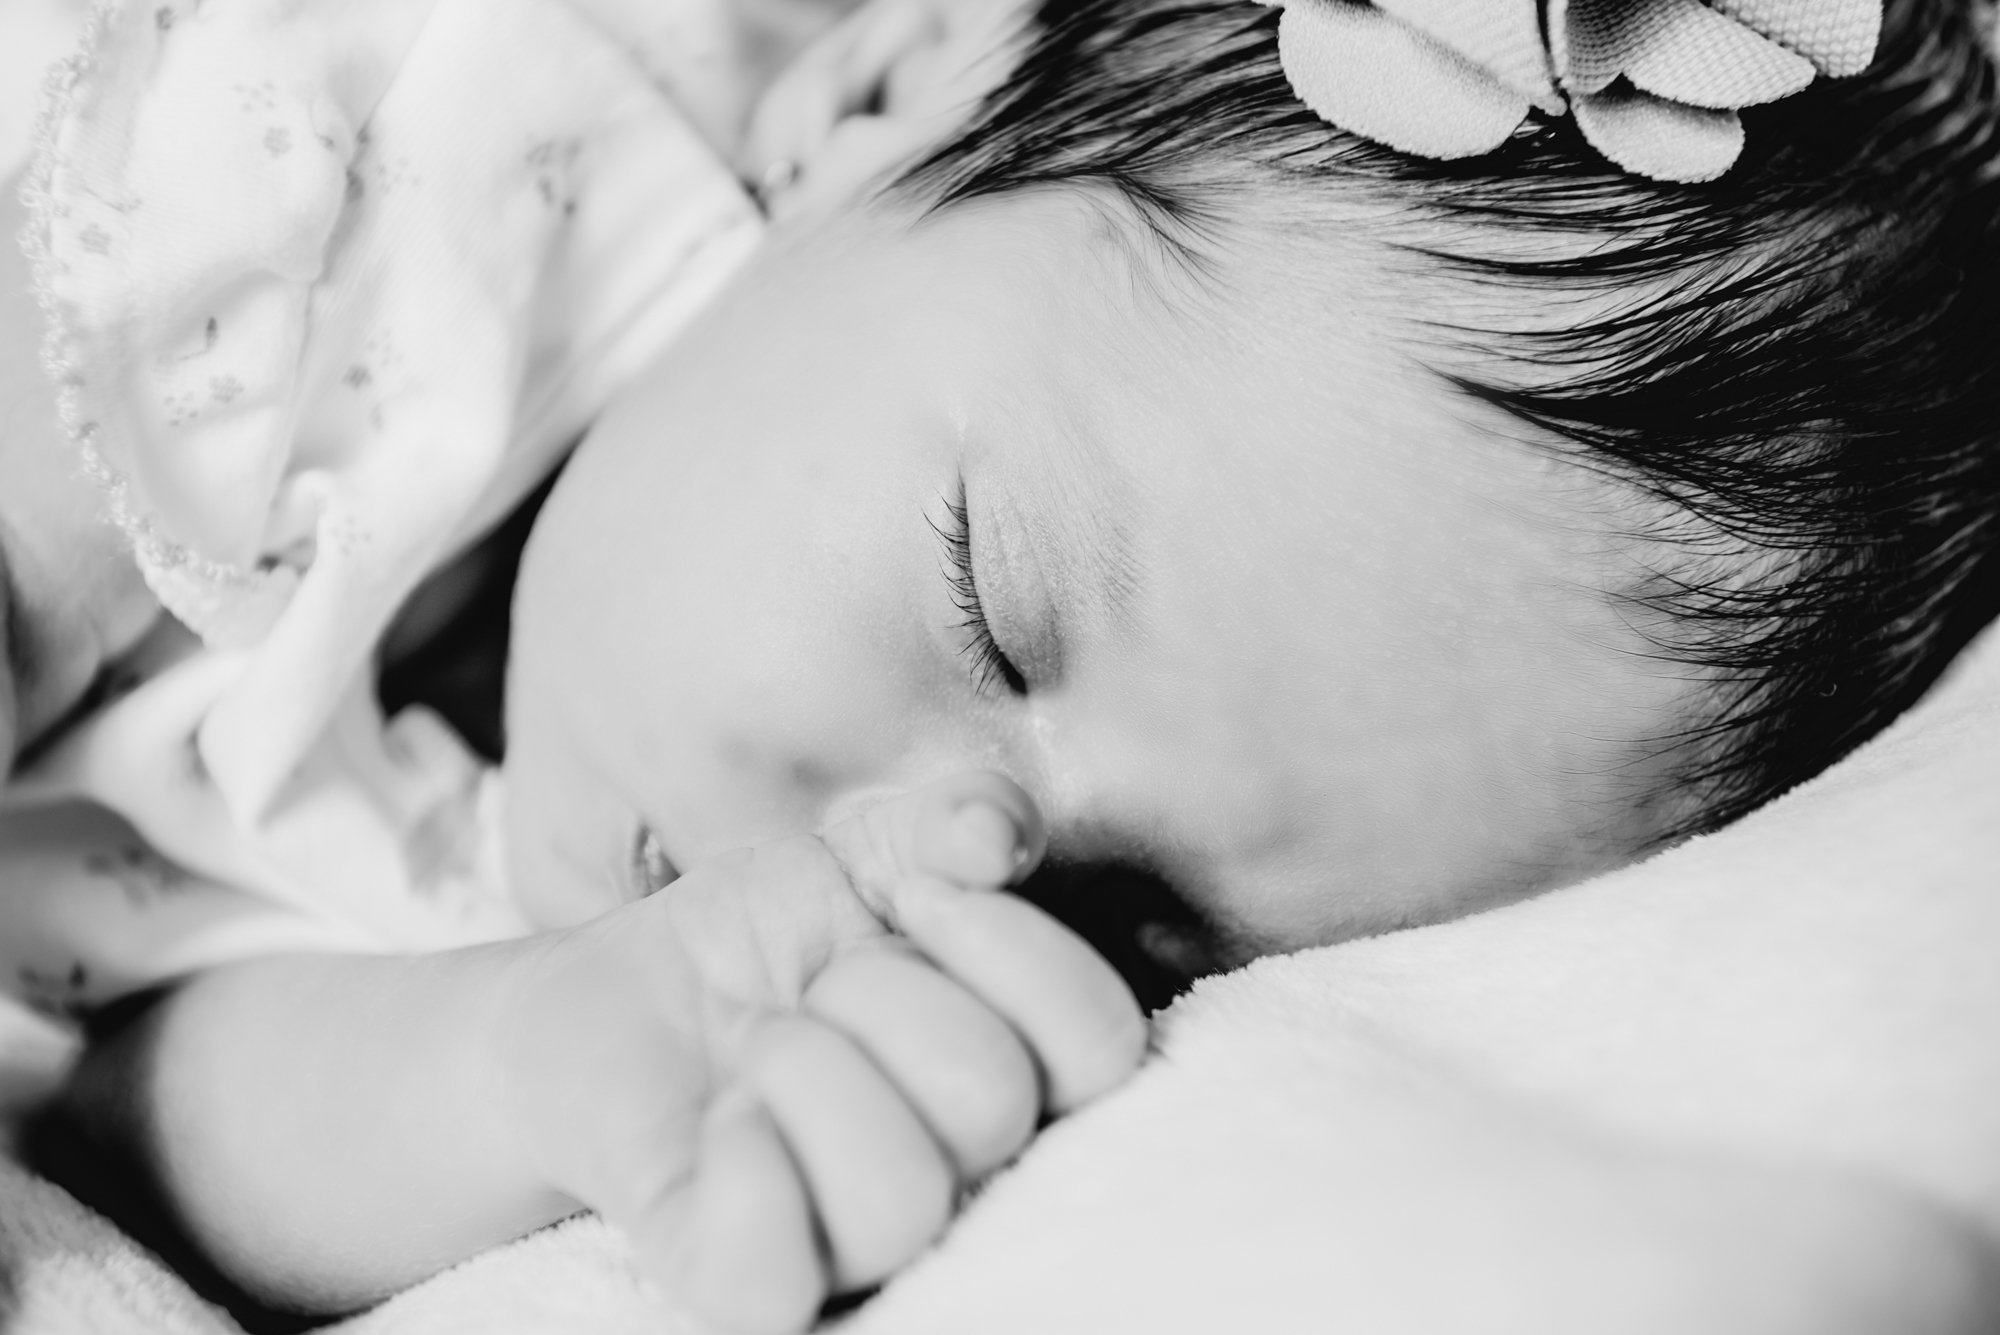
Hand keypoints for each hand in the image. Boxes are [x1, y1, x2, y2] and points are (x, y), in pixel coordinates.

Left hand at [495, 772, 1146, 1333]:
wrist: (607, 996)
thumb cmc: (759, 942)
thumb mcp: (859, 855)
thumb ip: (948, 824)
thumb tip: (991, 836)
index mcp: (1014, 1072)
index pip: (1102, 1043)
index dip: (1015, 950)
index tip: (916, 896)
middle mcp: (961, 1176)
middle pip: (991, 1101)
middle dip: (878, 994)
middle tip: (814, 983)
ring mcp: (851, 1247)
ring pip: (897, 1199)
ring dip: (805, 1070)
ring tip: (757, 1047)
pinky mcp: (739, 1285)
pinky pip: (769, 1282)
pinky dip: (744, 1176)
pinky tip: (721, 1116)